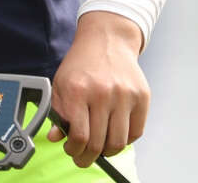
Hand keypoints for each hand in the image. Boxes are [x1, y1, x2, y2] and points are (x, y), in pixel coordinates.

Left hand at [45, 10, 148, 167]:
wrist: (107, 39)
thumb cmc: (82, 63)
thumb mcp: (61, 84)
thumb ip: (57, 112)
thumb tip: (55, 137)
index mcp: (78, 91)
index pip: (79, 136)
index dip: (74, 150)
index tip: (72, 151)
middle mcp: (102, 93)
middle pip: (99, 143)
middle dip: (88, 157)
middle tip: (84, 157)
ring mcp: (125, 95)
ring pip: (119, 142)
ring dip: (108, 152)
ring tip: (100, 147)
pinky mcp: (142, 97)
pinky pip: (136, 132)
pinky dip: (125, 140)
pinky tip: (114, 134)